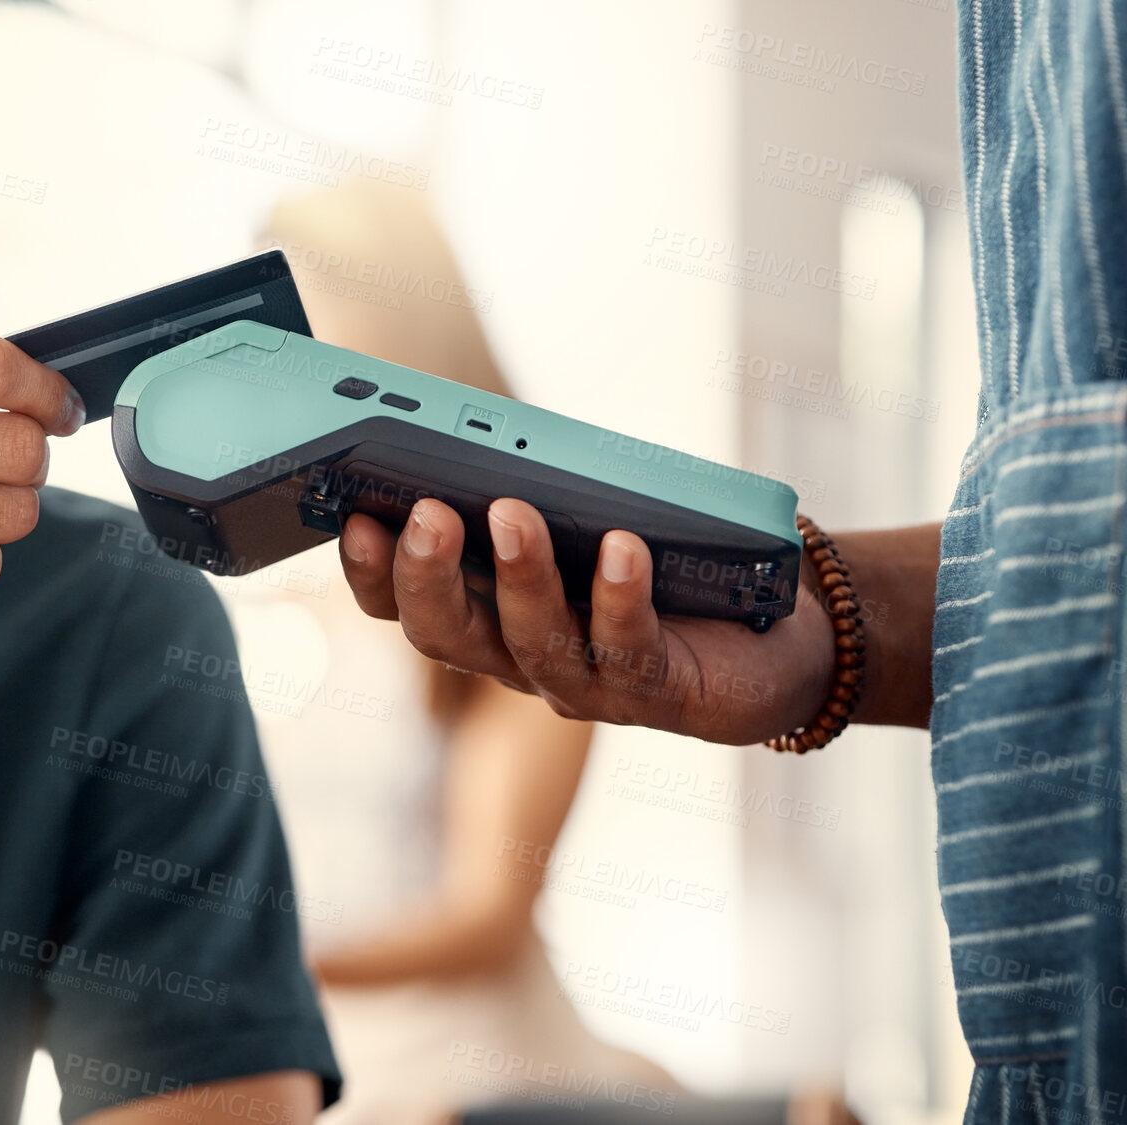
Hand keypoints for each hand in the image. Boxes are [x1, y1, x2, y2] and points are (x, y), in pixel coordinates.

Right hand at [338, 497, 835, 744]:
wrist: (773, 636)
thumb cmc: (663, 561)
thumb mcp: (583, 516)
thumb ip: (526, 492)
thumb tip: (480, 433)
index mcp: (485, 614)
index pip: (404, 605)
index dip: (372, 570)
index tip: (354, 515)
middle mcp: (520, 657)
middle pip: (447, 635)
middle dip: (427, 576)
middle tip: (425, 514)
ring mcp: (585, 682)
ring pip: (532, 644)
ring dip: (519, 576)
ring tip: (514, 512)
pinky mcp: (656, 693)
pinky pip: (629, 651)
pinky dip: (620, 598)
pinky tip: (622, 547)